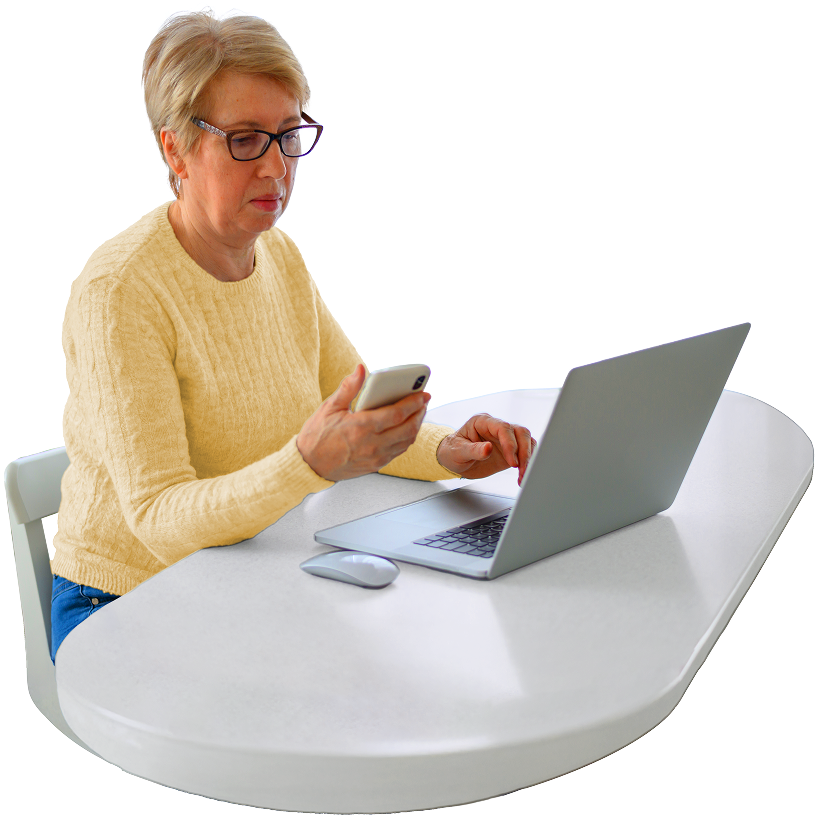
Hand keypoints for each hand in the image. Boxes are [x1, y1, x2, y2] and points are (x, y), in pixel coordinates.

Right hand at [297, 363, 431, 481]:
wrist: (309, 465)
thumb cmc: (317, 435)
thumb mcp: (330, 407)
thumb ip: (348, 388)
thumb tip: (360, 369)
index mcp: (361, 427)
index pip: (396, 414)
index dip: (413, 403)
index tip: (422, 393)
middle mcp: (372, 444)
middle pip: (408, 429)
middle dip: (420, 413)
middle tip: (424, 400)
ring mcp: (375, 457)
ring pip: (406, 442)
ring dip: (416, 426)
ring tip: (418, 412)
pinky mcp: (376, 465)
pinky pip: (398, 451)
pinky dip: (406, 438)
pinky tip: (405, 428)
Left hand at [436, 413, 536, 485]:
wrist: (454, 461)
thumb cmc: (452, 452)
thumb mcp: (457, 452)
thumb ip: (473, 450)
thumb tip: (488, 448)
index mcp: (482, 422)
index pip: (503, 427)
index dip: (510, 444)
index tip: (511, 462)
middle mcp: (496, 428)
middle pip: (520, 432)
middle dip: (523, 451)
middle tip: (520, 469)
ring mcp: (504, 439)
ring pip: (526, 440)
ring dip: (528, 458)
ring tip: (522, 475)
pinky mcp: (510, 451)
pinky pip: (525, 452)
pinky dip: (527, 463)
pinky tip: (522, 475)